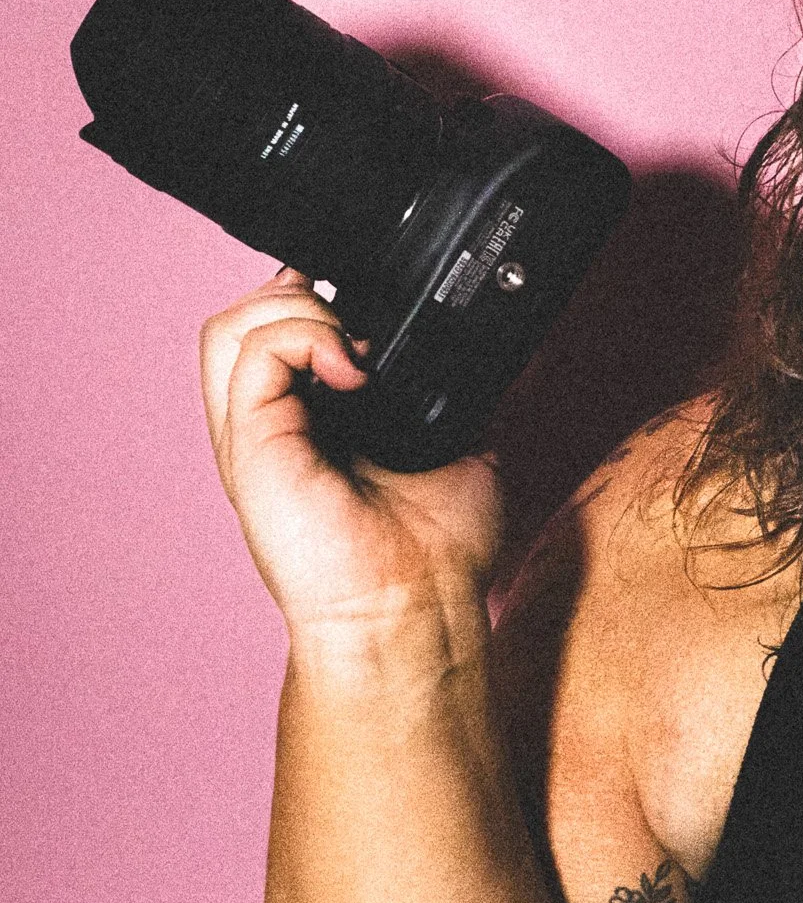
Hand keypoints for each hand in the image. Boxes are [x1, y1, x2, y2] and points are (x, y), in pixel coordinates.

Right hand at [201, 269, 503, 634]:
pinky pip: (250, 353)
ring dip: (297, 309)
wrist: (416, 608)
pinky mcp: (250, 445)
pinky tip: (353, 370)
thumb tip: (472, 357)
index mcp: (312, 425)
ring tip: (352, 346)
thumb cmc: (440, 550)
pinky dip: (303, 336)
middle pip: (244, 319)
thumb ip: (448, 398)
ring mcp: (256, 435)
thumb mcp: (460, 449)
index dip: (317, 301)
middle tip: (357, 324)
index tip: (372, 302)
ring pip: (230, 327)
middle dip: (299, 294)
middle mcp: (275, 425)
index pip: (282, 333)